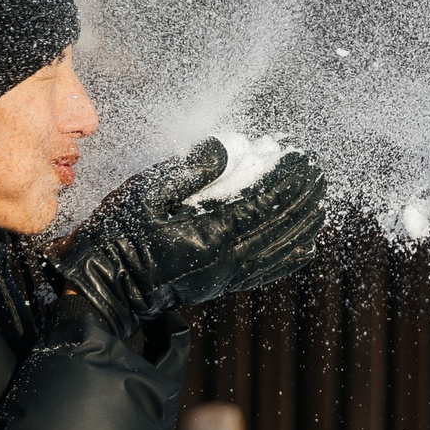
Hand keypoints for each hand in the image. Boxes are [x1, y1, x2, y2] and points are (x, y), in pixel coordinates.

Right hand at [56, 139, 327, 331]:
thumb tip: (231, 145)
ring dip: (305, 222)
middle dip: (305, 195)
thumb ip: (192, 169)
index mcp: (212, 231)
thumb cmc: (121, 233)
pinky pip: (270, 270)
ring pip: (283, 249)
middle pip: (282, 224)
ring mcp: (229, 275)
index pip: (266, 200)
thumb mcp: (147, 192)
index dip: (290, 177)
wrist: (108, 284)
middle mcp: (229, 257)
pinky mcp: (224, 284)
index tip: (303, 155)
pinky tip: (306, 242)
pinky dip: (293, 254)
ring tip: (321, 200)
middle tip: (319, 171)